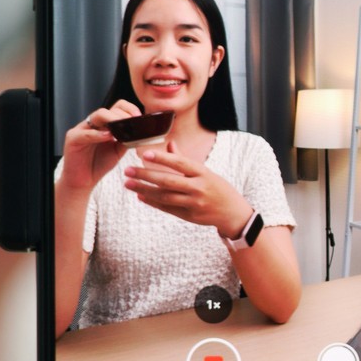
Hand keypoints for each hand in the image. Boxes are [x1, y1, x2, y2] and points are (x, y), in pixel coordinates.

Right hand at [57, 100, 140, 194]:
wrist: (84, 181)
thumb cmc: (99, 164)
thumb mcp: (118, 150)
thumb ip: (127, 139)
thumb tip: (141, 132)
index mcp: (104, 124)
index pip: (116, 108)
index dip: (128, 109)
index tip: (139, 116)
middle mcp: (93, 124)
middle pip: (108, 110)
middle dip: (122, 114)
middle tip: (133, 121)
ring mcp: (81, 129)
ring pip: (97, 115)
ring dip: (112, 119)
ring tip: (122, 125)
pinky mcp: (73, 139)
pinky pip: (85, 133)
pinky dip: (98, 134)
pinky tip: (108, 137)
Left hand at [122, 140, 251, 235]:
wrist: (233, 213)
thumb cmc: (217, 188)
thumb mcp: (205, 172)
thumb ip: (185, 160)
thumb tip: (169, 144)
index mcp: (203, 173)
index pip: (180, 163)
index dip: (163, 158)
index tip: (144, 154)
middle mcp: (199, 188)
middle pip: (168, 181)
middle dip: (146, 175)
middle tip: (127, 170)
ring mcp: (194, 203)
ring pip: (165, 196)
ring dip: (144, 189)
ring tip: (128, 183)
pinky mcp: (190, 216)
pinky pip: (167, 208)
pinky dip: (153, 201)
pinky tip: (140, 195)